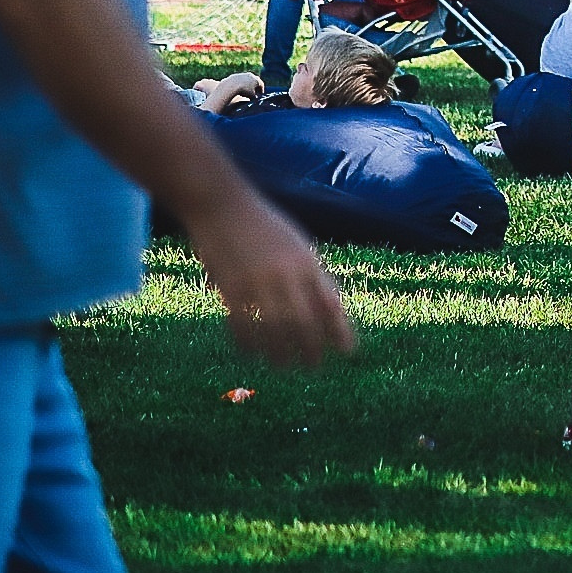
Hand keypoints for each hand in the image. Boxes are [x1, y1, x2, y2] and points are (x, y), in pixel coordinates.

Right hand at [185, 197, 356, 366]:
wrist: (223, 206)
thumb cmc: (265, 225)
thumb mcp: (297, 244)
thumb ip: (313, 273)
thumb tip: (330, 308)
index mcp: (307, 262)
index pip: (330, 304)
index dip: (341, 331)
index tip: (348, 352)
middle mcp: (285, 275)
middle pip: (304, 323)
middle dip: (312, 350)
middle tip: (314, 367)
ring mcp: (256, 282)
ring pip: (274, 330)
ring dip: (280, 354)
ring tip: (283, 366)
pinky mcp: (230, 288)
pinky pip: (242, 325)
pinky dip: (249, 344)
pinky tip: (252, 353)